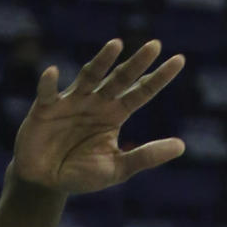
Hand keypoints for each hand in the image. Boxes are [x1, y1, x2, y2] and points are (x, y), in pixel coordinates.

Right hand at [12, 38, 184, 195]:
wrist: (47, 181)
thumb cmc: (82, 173)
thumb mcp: (118, 168)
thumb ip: (146, 156)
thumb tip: (182, 146)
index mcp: (115, 114)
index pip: (141, 92)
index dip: (159, 78)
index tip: (180, 60)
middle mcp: (96, 102)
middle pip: (120, 78)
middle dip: (137, 63)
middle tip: (155, 45)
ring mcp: (71, 101)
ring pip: (89, 76)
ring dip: (102, 61)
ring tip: (116, 45)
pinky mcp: (45, 108)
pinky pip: (48, 93)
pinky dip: (49, 83)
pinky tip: (53, 73)